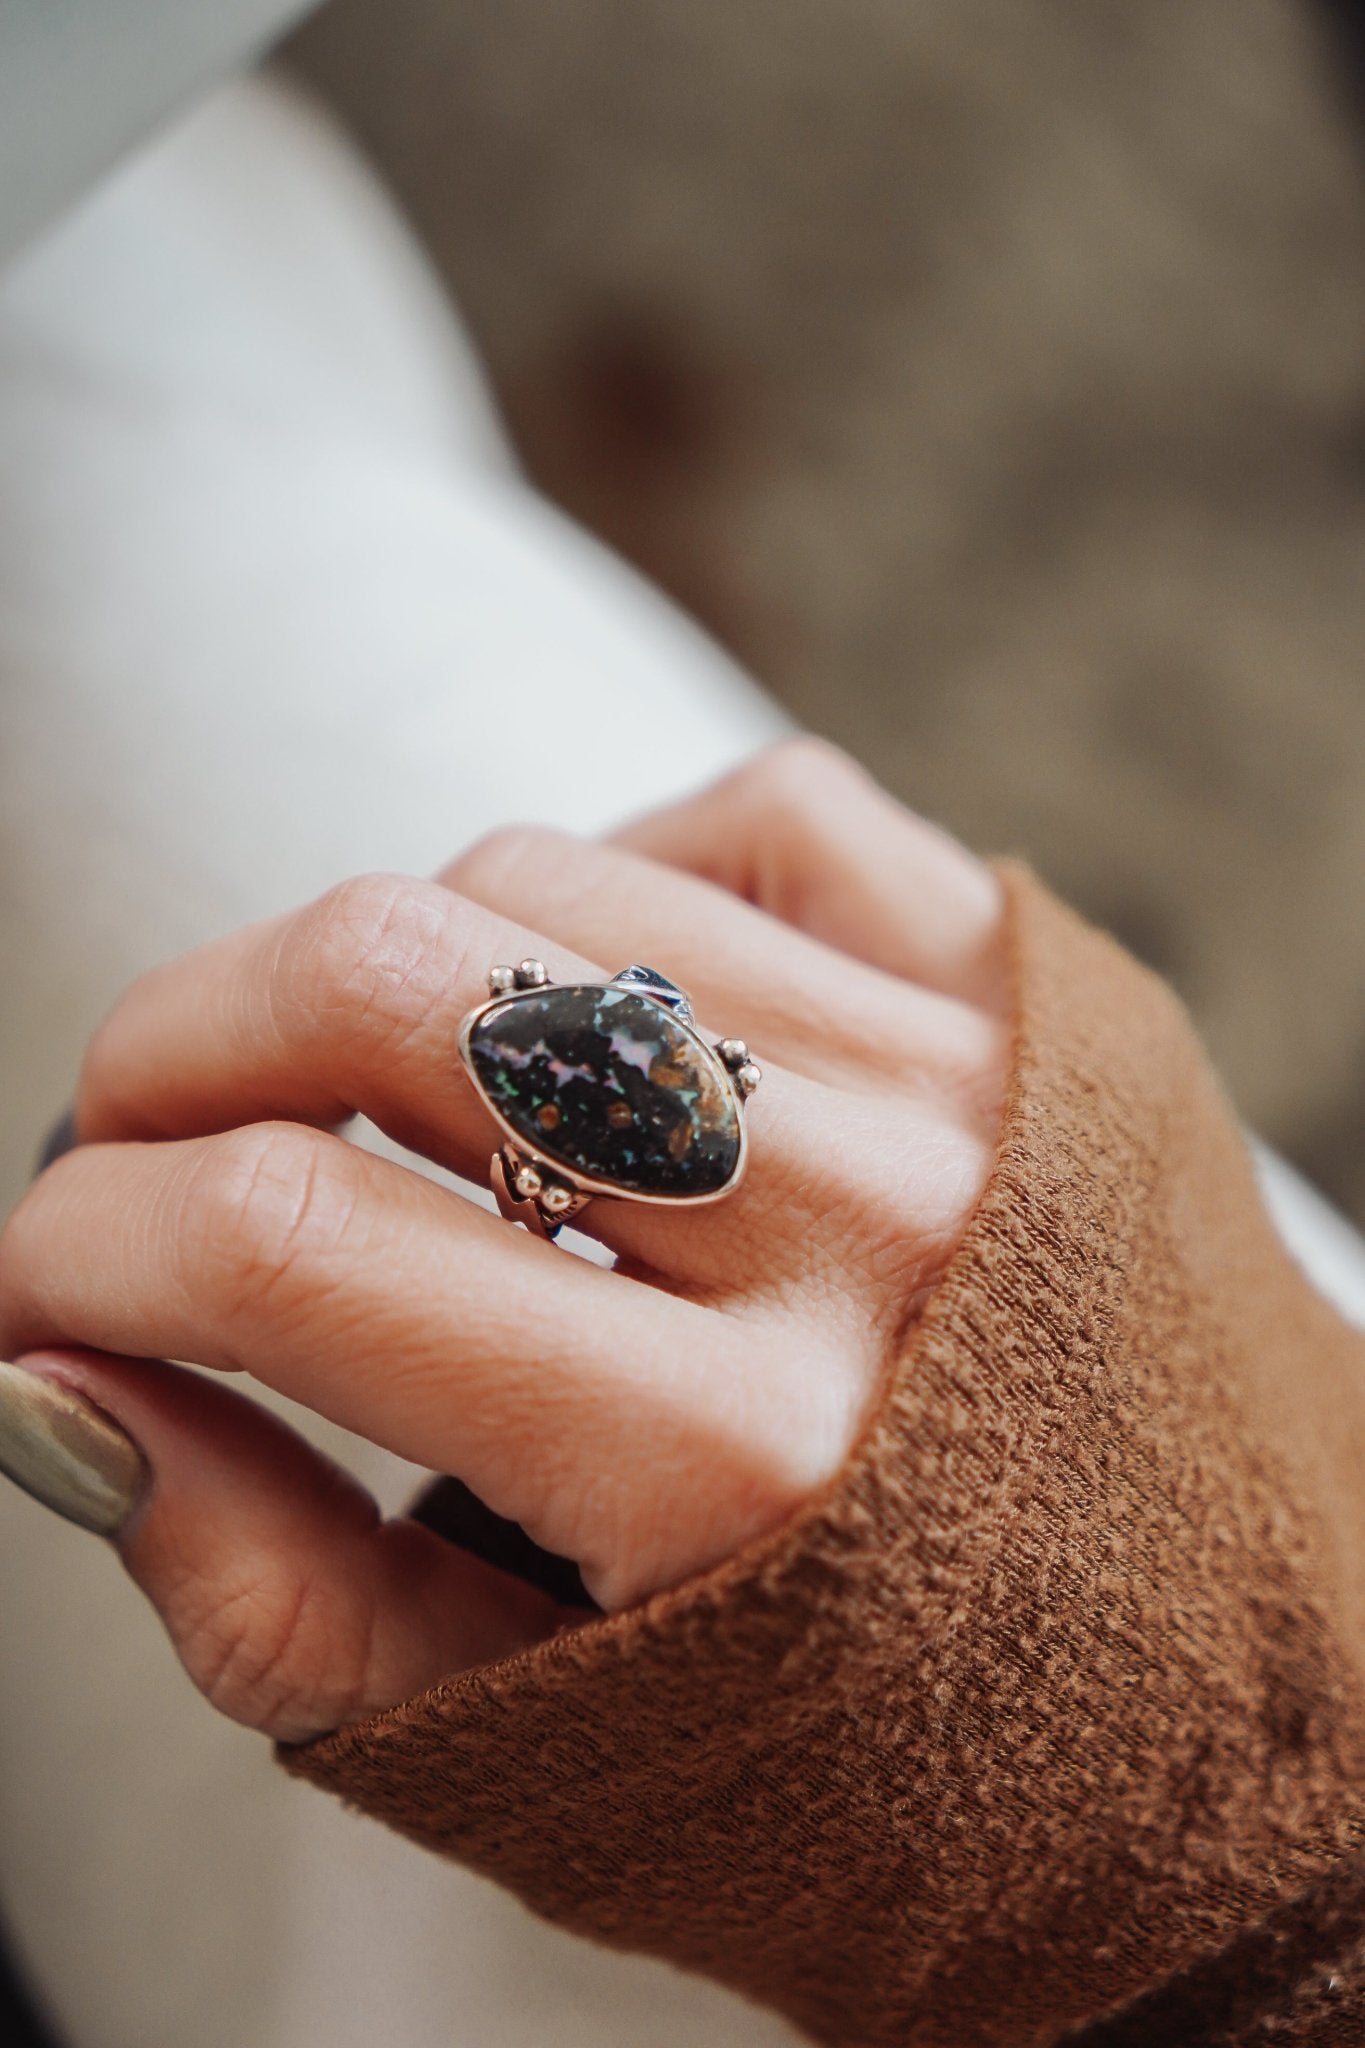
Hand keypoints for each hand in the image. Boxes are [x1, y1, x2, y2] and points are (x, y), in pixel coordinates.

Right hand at [0, 740, 1005, 1740]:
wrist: (1253, 1725)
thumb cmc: (891, 1775)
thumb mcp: (554, 1764)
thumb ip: (275, 1594)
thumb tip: (68, 1383)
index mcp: (733, 1464)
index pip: (283, 1242)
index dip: (81, 1241)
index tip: (47, 1276)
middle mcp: (865, 1229)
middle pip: (386, 979)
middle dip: (170, 1045)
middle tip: (134, 1138)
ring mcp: (969, 1077)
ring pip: (537, 881)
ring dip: (377, 974)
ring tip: (375, 1106)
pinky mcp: (1035, 996)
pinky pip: (755, 819)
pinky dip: (615, 882)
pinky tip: (590, 1013)